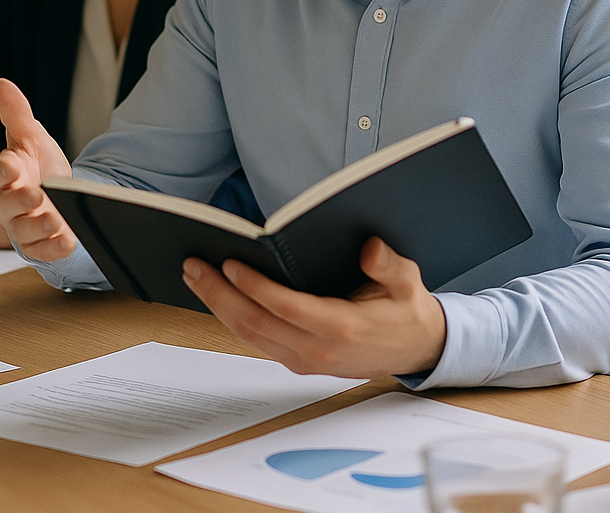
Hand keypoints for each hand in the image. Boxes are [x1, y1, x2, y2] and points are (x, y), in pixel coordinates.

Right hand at [0, 78, 75, 260]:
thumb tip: (0, 83)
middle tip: (35, 195)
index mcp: (6, 175)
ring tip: (55, 220)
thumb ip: (16, 112)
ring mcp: (24, 226)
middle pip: (6, 205)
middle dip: (20, 201)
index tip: (13, 165)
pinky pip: (43, 250)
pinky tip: (68, 242)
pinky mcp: (40, 244)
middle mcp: (9, 203)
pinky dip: (54, 248)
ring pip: (23, 232)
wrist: (59, 195)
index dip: (4, 169)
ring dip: (38, 227)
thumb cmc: (38, 165)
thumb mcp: (31, 137)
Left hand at [182, 236, 447, 378]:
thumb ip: (388, 265)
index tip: (231, 264)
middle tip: (194, 266)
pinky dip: (231, 318)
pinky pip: (256, 340)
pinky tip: (218, 296)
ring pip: (249, 335)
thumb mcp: (408, 281)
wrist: (415, 350)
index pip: (287, 307)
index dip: (256, 287)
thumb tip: (369, 248)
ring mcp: (304, 360)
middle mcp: (317, 349)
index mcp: (342, 328)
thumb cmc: (406, 311)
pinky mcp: (297, 361)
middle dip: (220, 293)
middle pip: (256, 324)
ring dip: (218, 305)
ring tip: (196, 276)